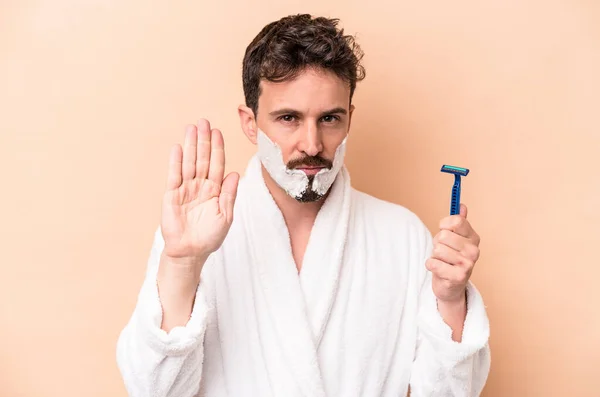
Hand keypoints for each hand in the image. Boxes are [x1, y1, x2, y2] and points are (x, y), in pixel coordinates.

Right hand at [161, 119, 239, 262]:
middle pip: (202, 159)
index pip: (217, 165)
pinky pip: (174, 175)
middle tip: (204, 122)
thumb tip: (235, 173)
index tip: (218, 132)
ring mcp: (185, 189)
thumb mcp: (225, 216)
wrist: (191, 252)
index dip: (218, 148)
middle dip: (203, 140)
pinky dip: (175, 162)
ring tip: (191, 128)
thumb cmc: (210, 237)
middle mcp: (200, 186)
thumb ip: (229, 194)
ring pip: (189, 163)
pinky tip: (177, 148)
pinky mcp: (172, 195)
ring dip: (190, 146)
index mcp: (215, 190)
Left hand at [426, 204, 480, 303]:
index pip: (456, 221)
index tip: (444, 230)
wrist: (450, 285)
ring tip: (442, 261)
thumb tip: (461, 205)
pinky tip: (439, 270)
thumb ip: (458, 222)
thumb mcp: (454, 238)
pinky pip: (432, 263)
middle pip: (444, 235)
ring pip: (437, 249)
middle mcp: (474, 250)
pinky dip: (431, 266)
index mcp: (473, 237)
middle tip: (443, 252)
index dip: (444, 224)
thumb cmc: (450, 258)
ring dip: (435, 255)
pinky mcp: (458, 277)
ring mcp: (467, 264)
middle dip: (437, 243)